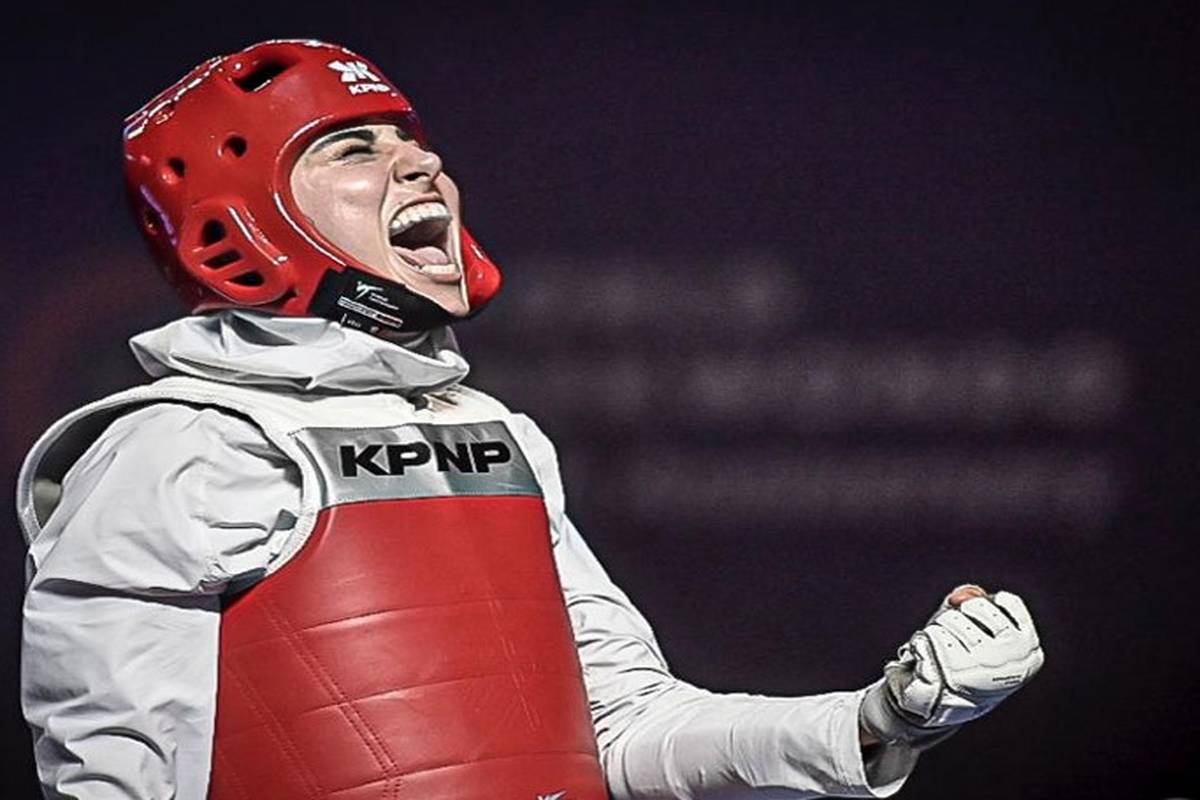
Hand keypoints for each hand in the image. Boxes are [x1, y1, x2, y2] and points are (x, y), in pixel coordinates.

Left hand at [859, 584, 1043, 747]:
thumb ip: (973, 600)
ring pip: (951, 620)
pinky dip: (924, 641)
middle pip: (975, 606)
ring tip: (942, 649)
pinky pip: (933, 636)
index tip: (974, 620)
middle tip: (955, 637)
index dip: (983, 604)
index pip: (1008, 602)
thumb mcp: (977, 627)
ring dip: (939, 628)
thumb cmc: (963, 659)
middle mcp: (1011, 658)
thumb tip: (959, 597)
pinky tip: (929, 656)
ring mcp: (984, 666)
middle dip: (957, 614)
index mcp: (1029, 649)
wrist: (942, 704)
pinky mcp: (954, 673)